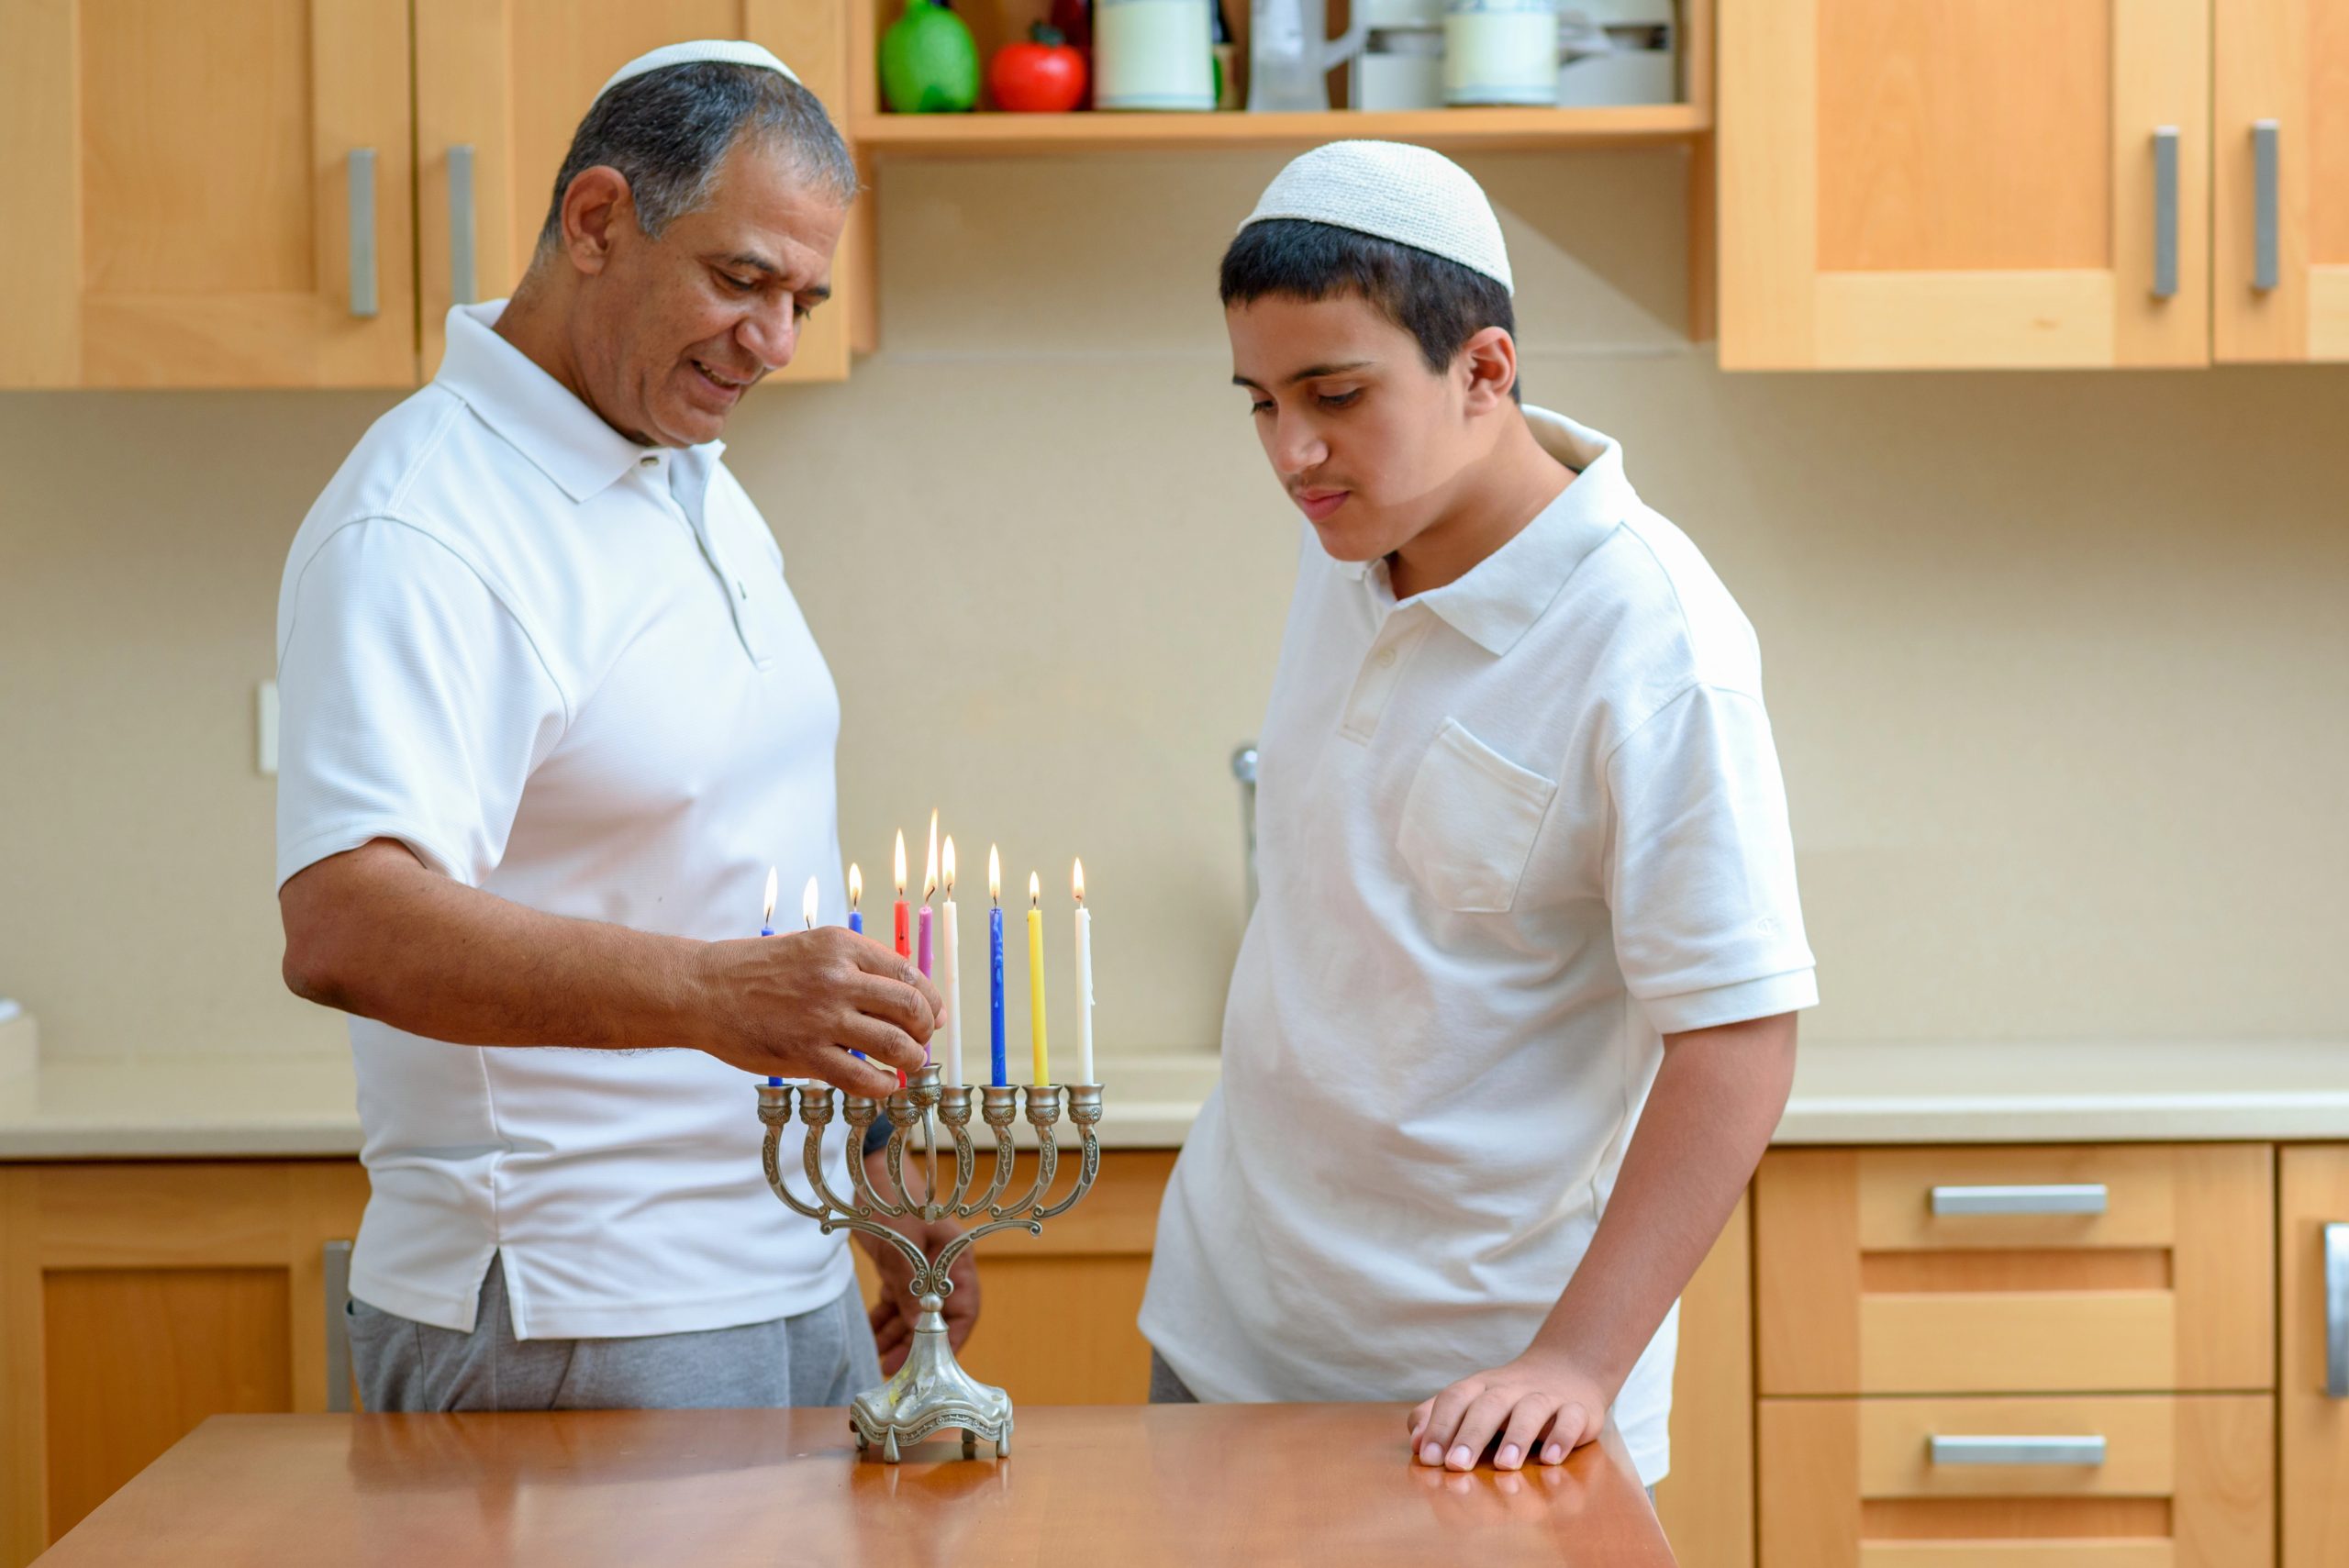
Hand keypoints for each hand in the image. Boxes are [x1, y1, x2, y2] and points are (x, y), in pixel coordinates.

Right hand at [692, 927, 944, 1096]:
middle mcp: (838, 978)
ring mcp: (822, 1017)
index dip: (930, 1002)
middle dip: (925, 1031)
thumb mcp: (812, 948)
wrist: (703, 990)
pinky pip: (862, 1077)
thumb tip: (906, 996)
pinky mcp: (805, 1053)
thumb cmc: (757, 970)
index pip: (909, 974)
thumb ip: (856, 966)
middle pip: (910, 1008)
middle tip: (921, 1042)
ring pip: (895, 1044)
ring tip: (907, 1065)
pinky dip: (882, 1086)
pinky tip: (883, 1086)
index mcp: (842, 946)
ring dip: (911, 1060)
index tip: (932, 1017)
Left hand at [857, 1149, 979, 1372]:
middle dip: (917, 1344)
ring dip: (898, 1335)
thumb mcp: (902, 1241)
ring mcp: (921, 1269)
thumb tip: (920, 1327)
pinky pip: (897, 1302)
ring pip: (914, 1313)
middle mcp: (942, 1267)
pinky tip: (872, 1334)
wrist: (871, 1171)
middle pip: (937, 1316)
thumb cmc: (893, 1197)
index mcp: (956, 1257)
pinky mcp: (901, 1269)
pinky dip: (885, 1319)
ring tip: (880, 1358)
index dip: (953, 1337)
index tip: (935, 1361)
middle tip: (896, 1367)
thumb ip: (912, 1284)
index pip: (964, 1307)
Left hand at [1407, 1349, 1608, 1471]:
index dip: (1440, 1425)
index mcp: (1479, 1386)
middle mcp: (1510, 1388)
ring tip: (1504, 1463)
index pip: (1455, 1398)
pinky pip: (1571, 1418)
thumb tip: (1416, 1444)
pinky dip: (1562, 1437)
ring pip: (1530, 1409)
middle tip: (1457, 1465)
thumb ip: (1438, 1418)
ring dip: (1517, 1435)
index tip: (1429, 1457)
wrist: (1566, 1369)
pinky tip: (1551, 1458)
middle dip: (1471, 1434)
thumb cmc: (1506, 1398)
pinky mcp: (1577, 1409)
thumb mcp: (1470, 1401)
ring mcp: (1545, 1396)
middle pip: (1488, 1404)